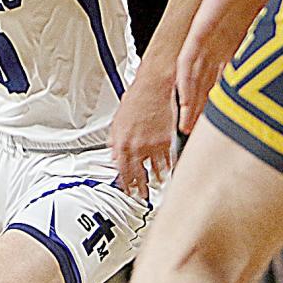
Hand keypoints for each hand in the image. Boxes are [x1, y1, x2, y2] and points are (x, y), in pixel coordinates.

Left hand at [109, 70, 176, 200]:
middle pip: (137, 174)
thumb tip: (114, 154)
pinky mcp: (167, 141)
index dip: (124, 183)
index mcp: (122, 142)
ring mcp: (153, 145)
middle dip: (139, 188)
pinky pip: (167, 160)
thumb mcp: (117, 120)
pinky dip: (167, 168)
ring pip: (154, 170)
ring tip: (154, 185)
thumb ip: (115, 140)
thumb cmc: (137, 98)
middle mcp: (137, 146)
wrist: (154, 87)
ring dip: (154, 180)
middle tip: (140, 195)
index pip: (121, 171)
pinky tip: (167, 172)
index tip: (126, 190)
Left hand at [176, 0, 277, 133]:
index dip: (222, 105)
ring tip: (185, 125)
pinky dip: (185, 81)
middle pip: (204, 86)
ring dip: (189, 102)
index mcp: (235, 46)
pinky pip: (187, 60)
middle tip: (194, 134)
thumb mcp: (276, 28)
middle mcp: (218, 47)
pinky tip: (182, 99)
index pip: (225, 83)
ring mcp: (207, 40)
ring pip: (193, 79)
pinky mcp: (198, 30)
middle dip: (200, 110)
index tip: (223, 127)